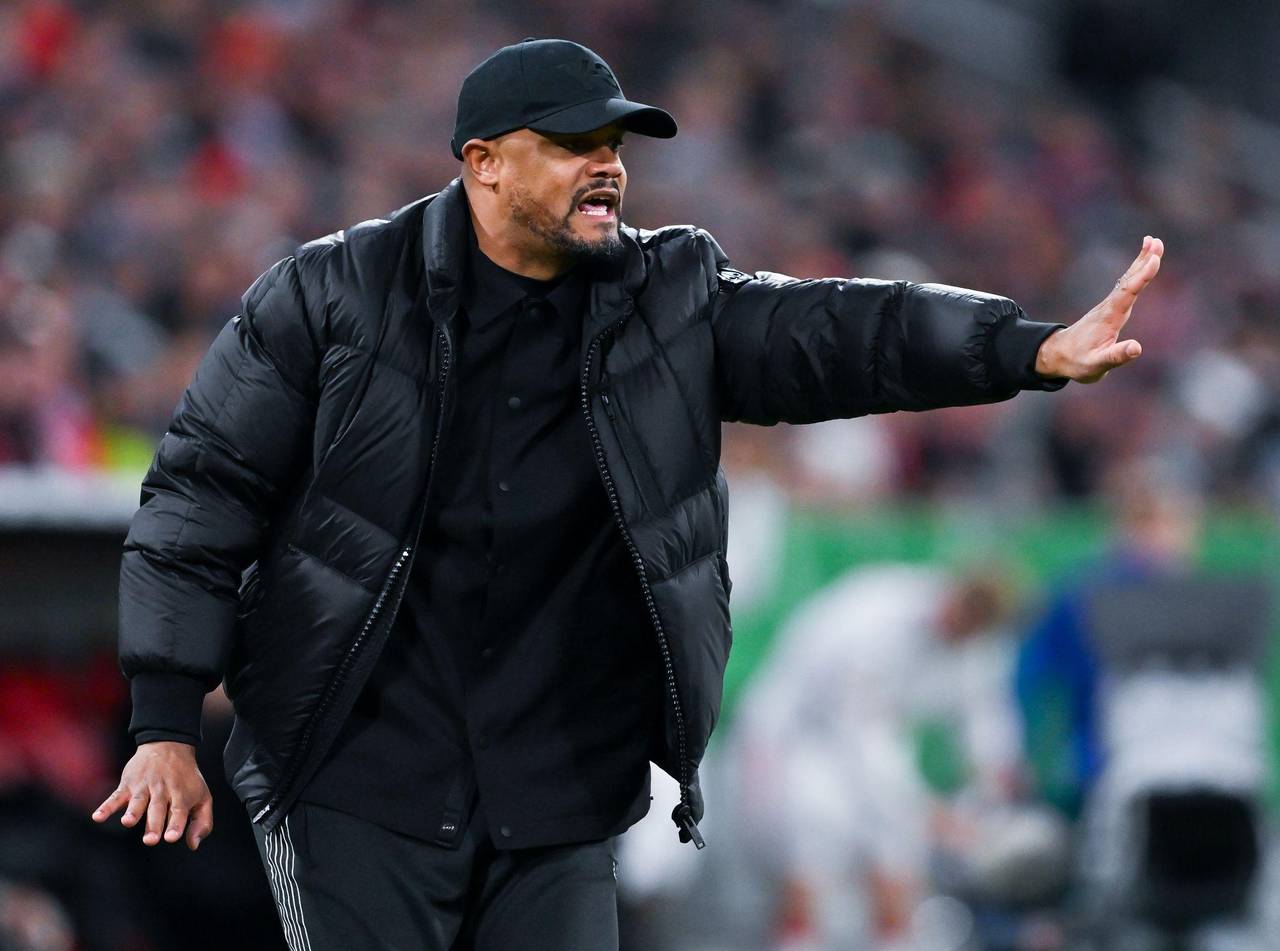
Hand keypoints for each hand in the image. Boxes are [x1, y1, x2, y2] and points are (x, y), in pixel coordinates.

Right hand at [91, 741, 212, 849]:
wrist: (169, 744)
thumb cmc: (186, 779)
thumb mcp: (203, 797)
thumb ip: (202, 822)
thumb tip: (193, 845)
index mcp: (181, 795)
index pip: (179, 811)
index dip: (176, 824)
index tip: (171, 837)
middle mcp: (163, 790)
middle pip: (158, 809)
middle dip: (154, 824)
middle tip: (150, 840)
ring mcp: (145, 787)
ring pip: (138, 801)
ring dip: (133, 812)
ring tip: (127, 822)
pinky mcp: (128, 784)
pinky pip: (116, 796)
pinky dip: (106, 806)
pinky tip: (97, 817)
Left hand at [1035, 235, 1163, 382]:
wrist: (1058, 356)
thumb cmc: (1078, 362)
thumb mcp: (1096, 365)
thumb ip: (1115, 356)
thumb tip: (1136, 348)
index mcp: (1109, 318)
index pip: (1128, 293)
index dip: (1141, 277)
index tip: (1154, 259)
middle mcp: (1109, 307)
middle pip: (1129, 280)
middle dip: (1143, 261)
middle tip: (1156, 241)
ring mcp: (1109, 306)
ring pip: (1128, 280)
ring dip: (1141, 262)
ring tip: (1153, 242)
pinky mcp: (1110, 309)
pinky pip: (1126, 286)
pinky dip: (1136, 273)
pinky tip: (1142, 265)